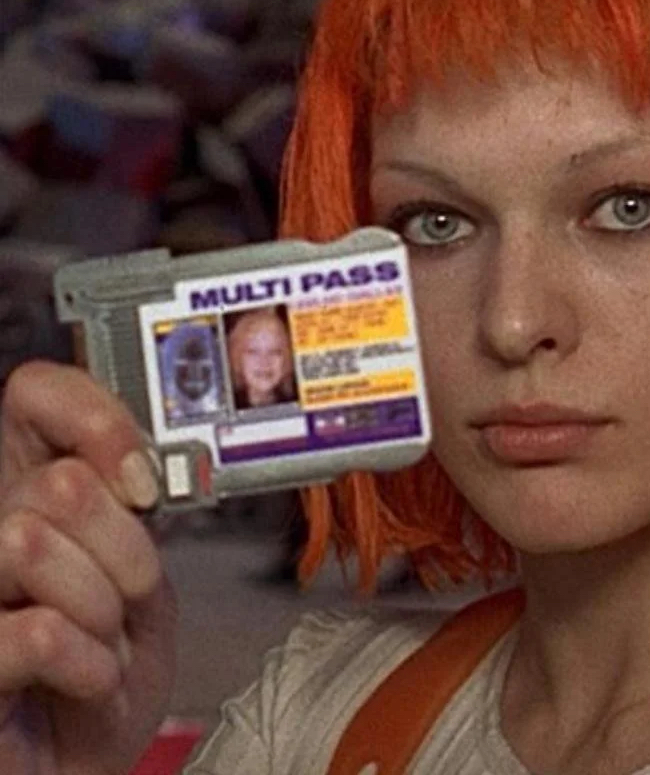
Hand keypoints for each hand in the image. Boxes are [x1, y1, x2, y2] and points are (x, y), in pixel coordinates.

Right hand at [0, 361, 176, 774]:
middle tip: (130, 598)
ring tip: (103, 644)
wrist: (88, 765)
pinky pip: (37, 631)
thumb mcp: (138, 574)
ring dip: (102, 606)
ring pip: (31, 539)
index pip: (33, 392)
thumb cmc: (109, 669)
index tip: (140, 481)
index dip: (95, 420)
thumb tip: (125, 471)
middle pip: (57, 480)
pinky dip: (90, 665)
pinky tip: (88, 682)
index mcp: (28, 490)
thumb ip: (126, 512)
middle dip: (125, 548)